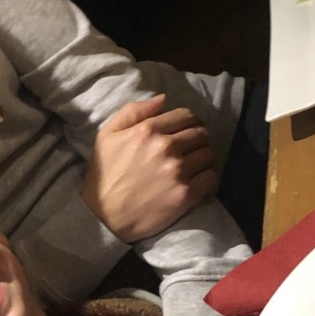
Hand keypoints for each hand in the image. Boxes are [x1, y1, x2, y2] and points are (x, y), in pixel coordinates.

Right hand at [82, 95, 216, 242]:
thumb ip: (134, 111)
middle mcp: (166, 147)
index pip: (186, 115)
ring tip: (192, 165)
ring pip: (208, 153)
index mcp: (148, 130)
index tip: (184, 131)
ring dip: (202, 157)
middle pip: (201, 133)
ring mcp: (178, 171)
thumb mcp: (107, 134)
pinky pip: (210, 177)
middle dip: (198, 138)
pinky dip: (206, 177)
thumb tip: (164, 99)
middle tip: (190, 148)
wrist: (104, 216)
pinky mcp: (186, 194)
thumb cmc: (105, 174)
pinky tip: (195, 180)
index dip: (188, 121)